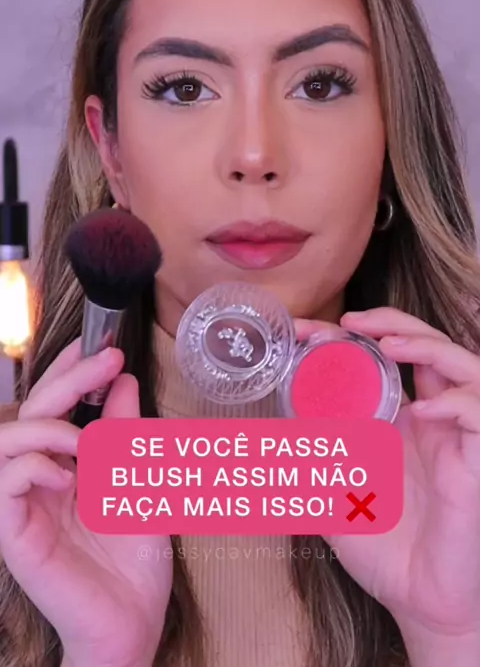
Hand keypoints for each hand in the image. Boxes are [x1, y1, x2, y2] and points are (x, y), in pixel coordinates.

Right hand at [0, 341, 171, 666]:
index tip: (102, 347)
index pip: (56, 407)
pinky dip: (35, 465)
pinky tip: (68, 474)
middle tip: (103, 361)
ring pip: (5, 441)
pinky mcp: (16, 535)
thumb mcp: (140, 483)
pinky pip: (6, 484)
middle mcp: (41, 480)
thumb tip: (123, 383)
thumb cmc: (135, 561)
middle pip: (30, 413)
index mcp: (67, 466)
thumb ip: (127, 436)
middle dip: (66, 380)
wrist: (132, 623)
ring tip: (83, 437)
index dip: (72, 373)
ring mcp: (24, 506)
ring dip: (45, 425)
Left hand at [295, 308, 479, 646]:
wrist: (419, 603)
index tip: (304, 329)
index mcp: (399, 417)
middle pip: (427, 345)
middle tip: (350, 321)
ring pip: (464, 366)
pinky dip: (458, 402)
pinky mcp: (478, 463)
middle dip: (390, 322)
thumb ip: (306, 458)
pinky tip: (426, 407)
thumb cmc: (382, 548)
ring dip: (427, 346)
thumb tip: (266, 425)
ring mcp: (458, 436)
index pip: (383, 355)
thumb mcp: (328, 492)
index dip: (349, 333)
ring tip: (388, 344)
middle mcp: (431, 418)